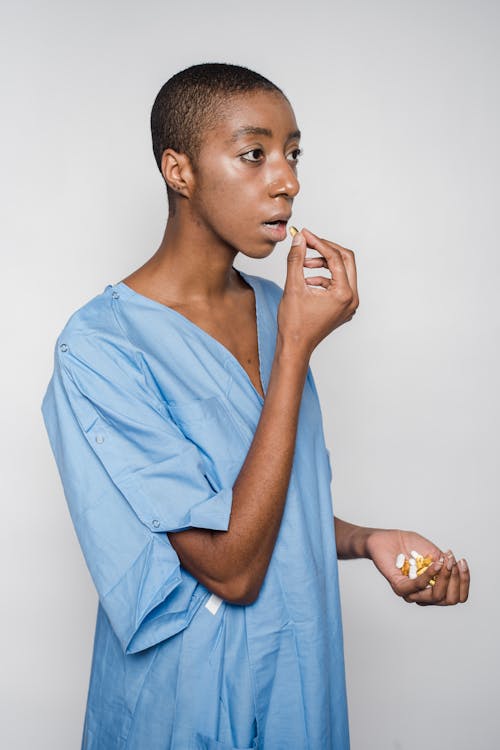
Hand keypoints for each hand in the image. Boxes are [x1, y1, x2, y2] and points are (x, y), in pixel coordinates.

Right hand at [277, 227, 358, 356]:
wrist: (295, 347)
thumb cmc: (294, 324)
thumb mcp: (293, 287)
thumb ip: (296, 259)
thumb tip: (300, 238)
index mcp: (344, 294)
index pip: (336, 258)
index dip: (319, 243)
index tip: (305, 235)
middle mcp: (352, 299)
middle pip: (346, 261)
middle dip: (326, 250)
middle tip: (309, 243)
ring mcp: (349, 305)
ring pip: (342, 272)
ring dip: (324, 264)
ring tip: (303, 264)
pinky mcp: (343, 308)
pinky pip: (338, 285)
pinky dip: (324, 277)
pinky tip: (307, 279)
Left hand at [366, 528, 469, 605]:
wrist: (385, 538)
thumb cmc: (408, 545)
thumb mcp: (433, 553)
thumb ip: (446, 564)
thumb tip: (458, 570)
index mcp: (433, 589)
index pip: (456, 596)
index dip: (464, 582)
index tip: (463, 562)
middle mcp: (423, 595)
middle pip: (449, 600)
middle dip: (457, 580)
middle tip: (454, 561)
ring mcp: (411, 593)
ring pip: (436, 596)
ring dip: (445, 577)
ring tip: (446, 561)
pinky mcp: (399, 587)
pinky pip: (418, 586)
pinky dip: (429, 575)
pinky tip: (435, 564)